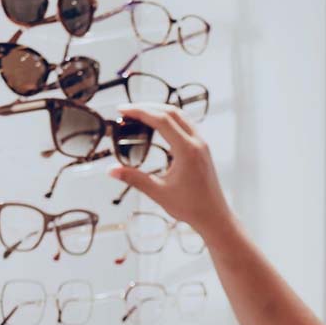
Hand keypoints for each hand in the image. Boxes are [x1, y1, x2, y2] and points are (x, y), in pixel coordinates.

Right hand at [108, 103, 234, 243]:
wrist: (214, 217)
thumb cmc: (191, 207)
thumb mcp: (158, 193)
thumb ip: (134, 179)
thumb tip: (111, 170)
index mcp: (187, 150)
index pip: (161, 120)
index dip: (140, 111)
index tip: (122, 109)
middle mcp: (197, 143)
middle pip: (172, 112)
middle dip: (148, 107)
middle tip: (127, 110)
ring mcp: (202, 145)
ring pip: (181, 117)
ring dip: (160, 111)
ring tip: (140, 114)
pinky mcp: (203, 150)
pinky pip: (186, 126)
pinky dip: (171, 120)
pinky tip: (158, 127)